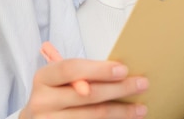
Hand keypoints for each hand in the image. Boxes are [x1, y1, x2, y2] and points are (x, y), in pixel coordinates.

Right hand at [19, 58, 148, 118]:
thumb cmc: (56, 93)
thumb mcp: (61, 79)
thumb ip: (83, 74)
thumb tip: (122, 73)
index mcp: (43, 78)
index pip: (71, 69)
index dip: (99, 69)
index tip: (123, 70)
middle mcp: (42, 102)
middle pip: (88, 94)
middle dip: (119, 89)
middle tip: (142, 84)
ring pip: (93, 116)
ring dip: (121, 112)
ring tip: (141, 108)